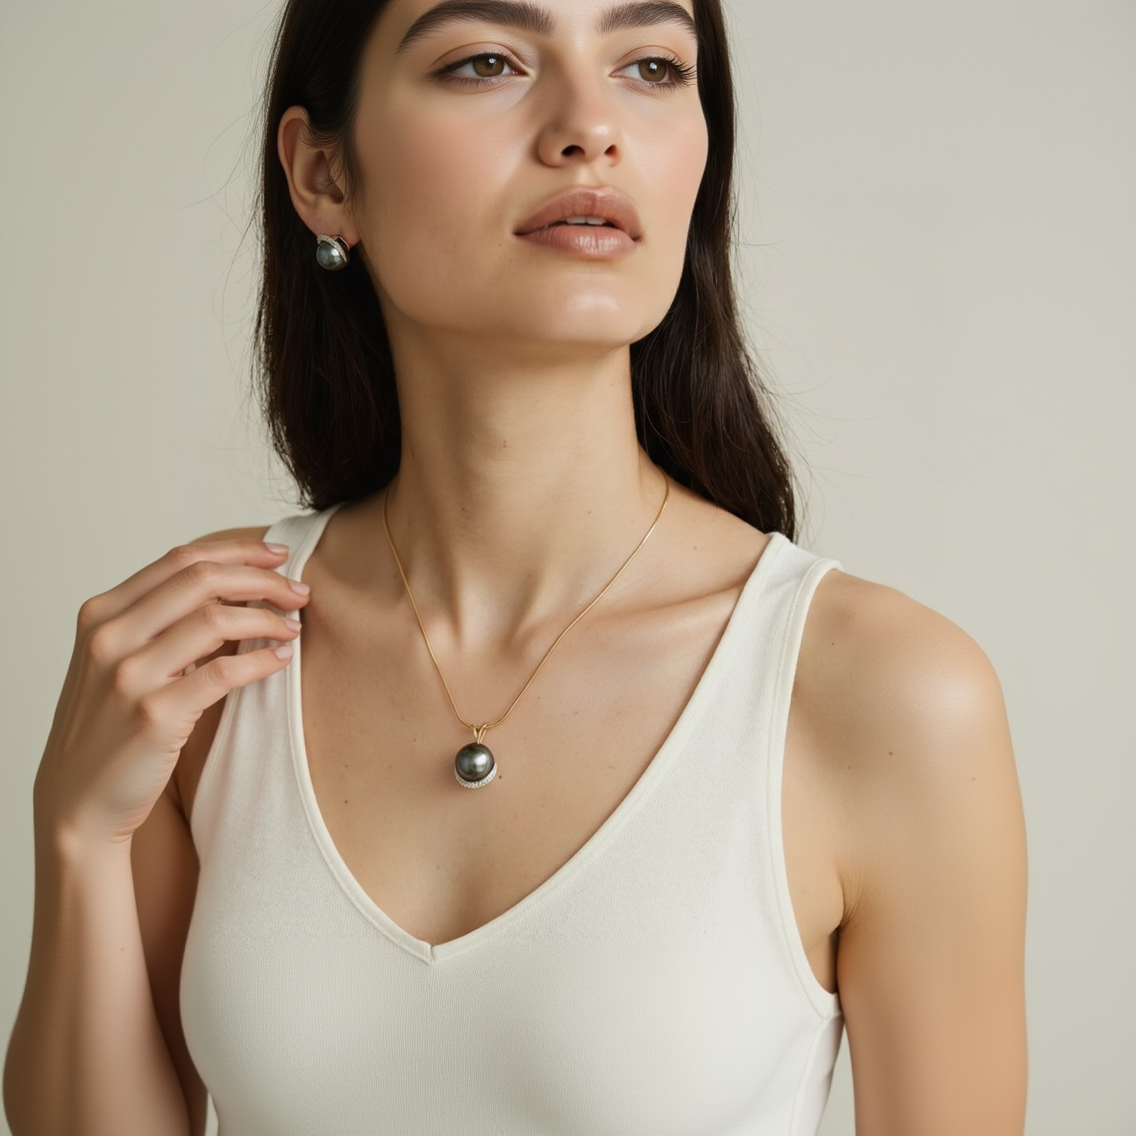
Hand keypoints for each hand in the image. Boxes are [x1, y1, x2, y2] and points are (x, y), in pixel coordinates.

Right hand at [32, 538, 309, 847]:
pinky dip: (259, 660)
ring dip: (267, 618)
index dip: (238, 551)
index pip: (180, 558)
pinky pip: (223, 672)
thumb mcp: (120, 661)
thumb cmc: (110, 727)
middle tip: (299, 591)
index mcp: (102, 614)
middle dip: (262, 579)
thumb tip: (237, 590)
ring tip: (293, 628)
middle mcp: (110, 637)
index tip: (278, 556)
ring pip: (215, 619)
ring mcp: (129, 676)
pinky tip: (279, 660)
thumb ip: (161, 623)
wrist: (78, 801)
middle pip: (201, 579)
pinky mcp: (154, 716)